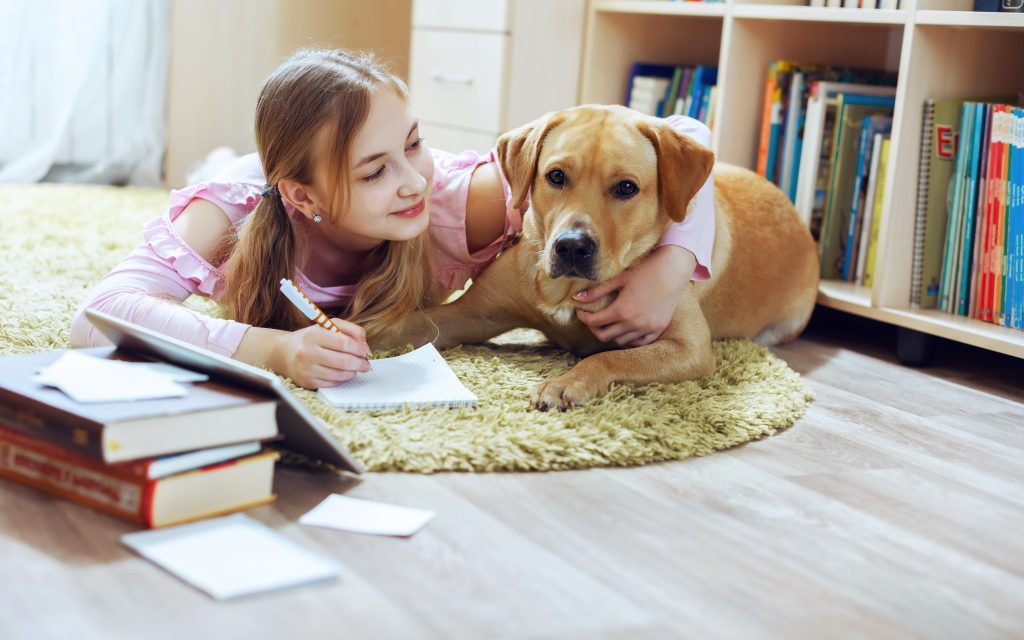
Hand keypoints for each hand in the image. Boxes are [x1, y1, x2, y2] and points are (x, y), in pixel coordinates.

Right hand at [272, 318, 371, 388]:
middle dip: (360, 363)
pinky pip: (333, 383)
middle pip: (344, 361)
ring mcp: (306, 369)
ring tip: (355, 368)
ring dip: (353, 372)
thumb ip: (351, 330)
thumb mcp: (328, 326)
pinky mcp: (307, 382)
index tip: (365, 351)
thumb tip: (366, 348)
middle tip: (366, 364)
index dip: (360, 348)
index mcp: (313, 335)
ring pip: (340, 374)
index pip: (345, 343)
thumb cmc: (310, 338)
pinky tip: (343, 373)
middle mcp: (307, 352)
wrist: (284, 353)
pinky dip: (342, 379)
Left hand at [574, 246, 696, 346]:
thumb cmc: (645, 271)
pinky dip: (630, 338)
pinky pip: (639, 342)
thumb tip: (577, 298)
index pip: (594, 322)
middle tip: (593, 319)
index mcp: (621, 310)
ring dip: (612, 333)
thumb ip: (597, 291)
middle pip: (605, 336)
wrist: (673, 271)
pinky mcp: (657, 329)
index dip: (583, 317)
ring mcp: (647, 328)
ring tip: (610, 322)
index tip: (581, 311)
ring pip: (621, 341)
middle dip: (594, 328)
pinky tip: (627, 328)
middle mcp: (633, 323)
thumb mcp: (619, 279)